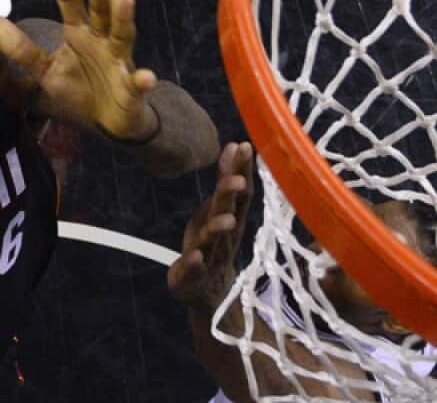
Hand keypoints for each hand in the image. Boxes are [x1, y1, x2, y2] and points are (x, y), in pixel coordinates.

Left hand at [0, 0, 156, 139]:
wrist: (107, 119)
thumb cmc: (78, 88)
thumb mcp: (44, 69)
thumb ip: (20, 48)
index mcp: (79, 32)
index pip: (69, 0)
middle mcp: (102, 39)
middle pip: (99, 9)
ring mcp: (119, 61)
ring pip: (122, 34)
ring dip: (123, 15)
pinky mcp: (132, 88)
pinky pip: (138, 84)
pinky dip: (143, 80)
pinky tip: (146, 76)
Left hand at [167, 142, 254, 309]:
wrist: (207, 292)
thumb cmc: (213, 242)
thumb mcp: (217, 209)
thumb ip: (224, 180)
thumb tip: (233, 145)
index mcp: (230, 218)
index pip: (240, 193)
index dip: (242, 170)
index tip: (245, 147)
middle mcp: (224, 237)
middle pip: (229, 213)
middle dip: (231, 197)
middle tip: (237, 181)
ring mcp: (209, 257)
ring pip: (215, 242)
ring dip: (219, 229)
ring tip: (225, 220)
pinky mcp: (192, 277)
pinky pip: (194, 270)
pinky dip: (194, 264)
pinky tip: (194, 257)